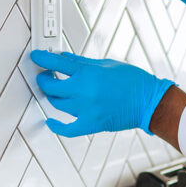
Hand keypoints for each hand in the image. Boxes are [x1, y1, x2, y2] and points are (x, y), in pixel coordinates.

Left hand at [30, 50, 173, 136]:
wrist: (149, 102)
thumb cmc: (134, 81)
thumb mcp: (107, 64)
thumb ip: (82, 62)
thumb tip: (65, 58)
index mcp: (88, 73)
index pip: (56, 63)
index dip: (42, 58)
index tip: (36, 56)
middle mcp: (84, 92)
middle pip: (51, 86)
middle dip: (44, 78)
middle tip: (45, 74)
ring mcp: (86, 110)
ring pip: (57, 104)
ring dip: (53, 96)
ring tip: (55, 90)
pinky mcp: (91, 124)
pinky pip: (68, 129)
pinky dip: (57, 126)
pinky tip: (51, 122)